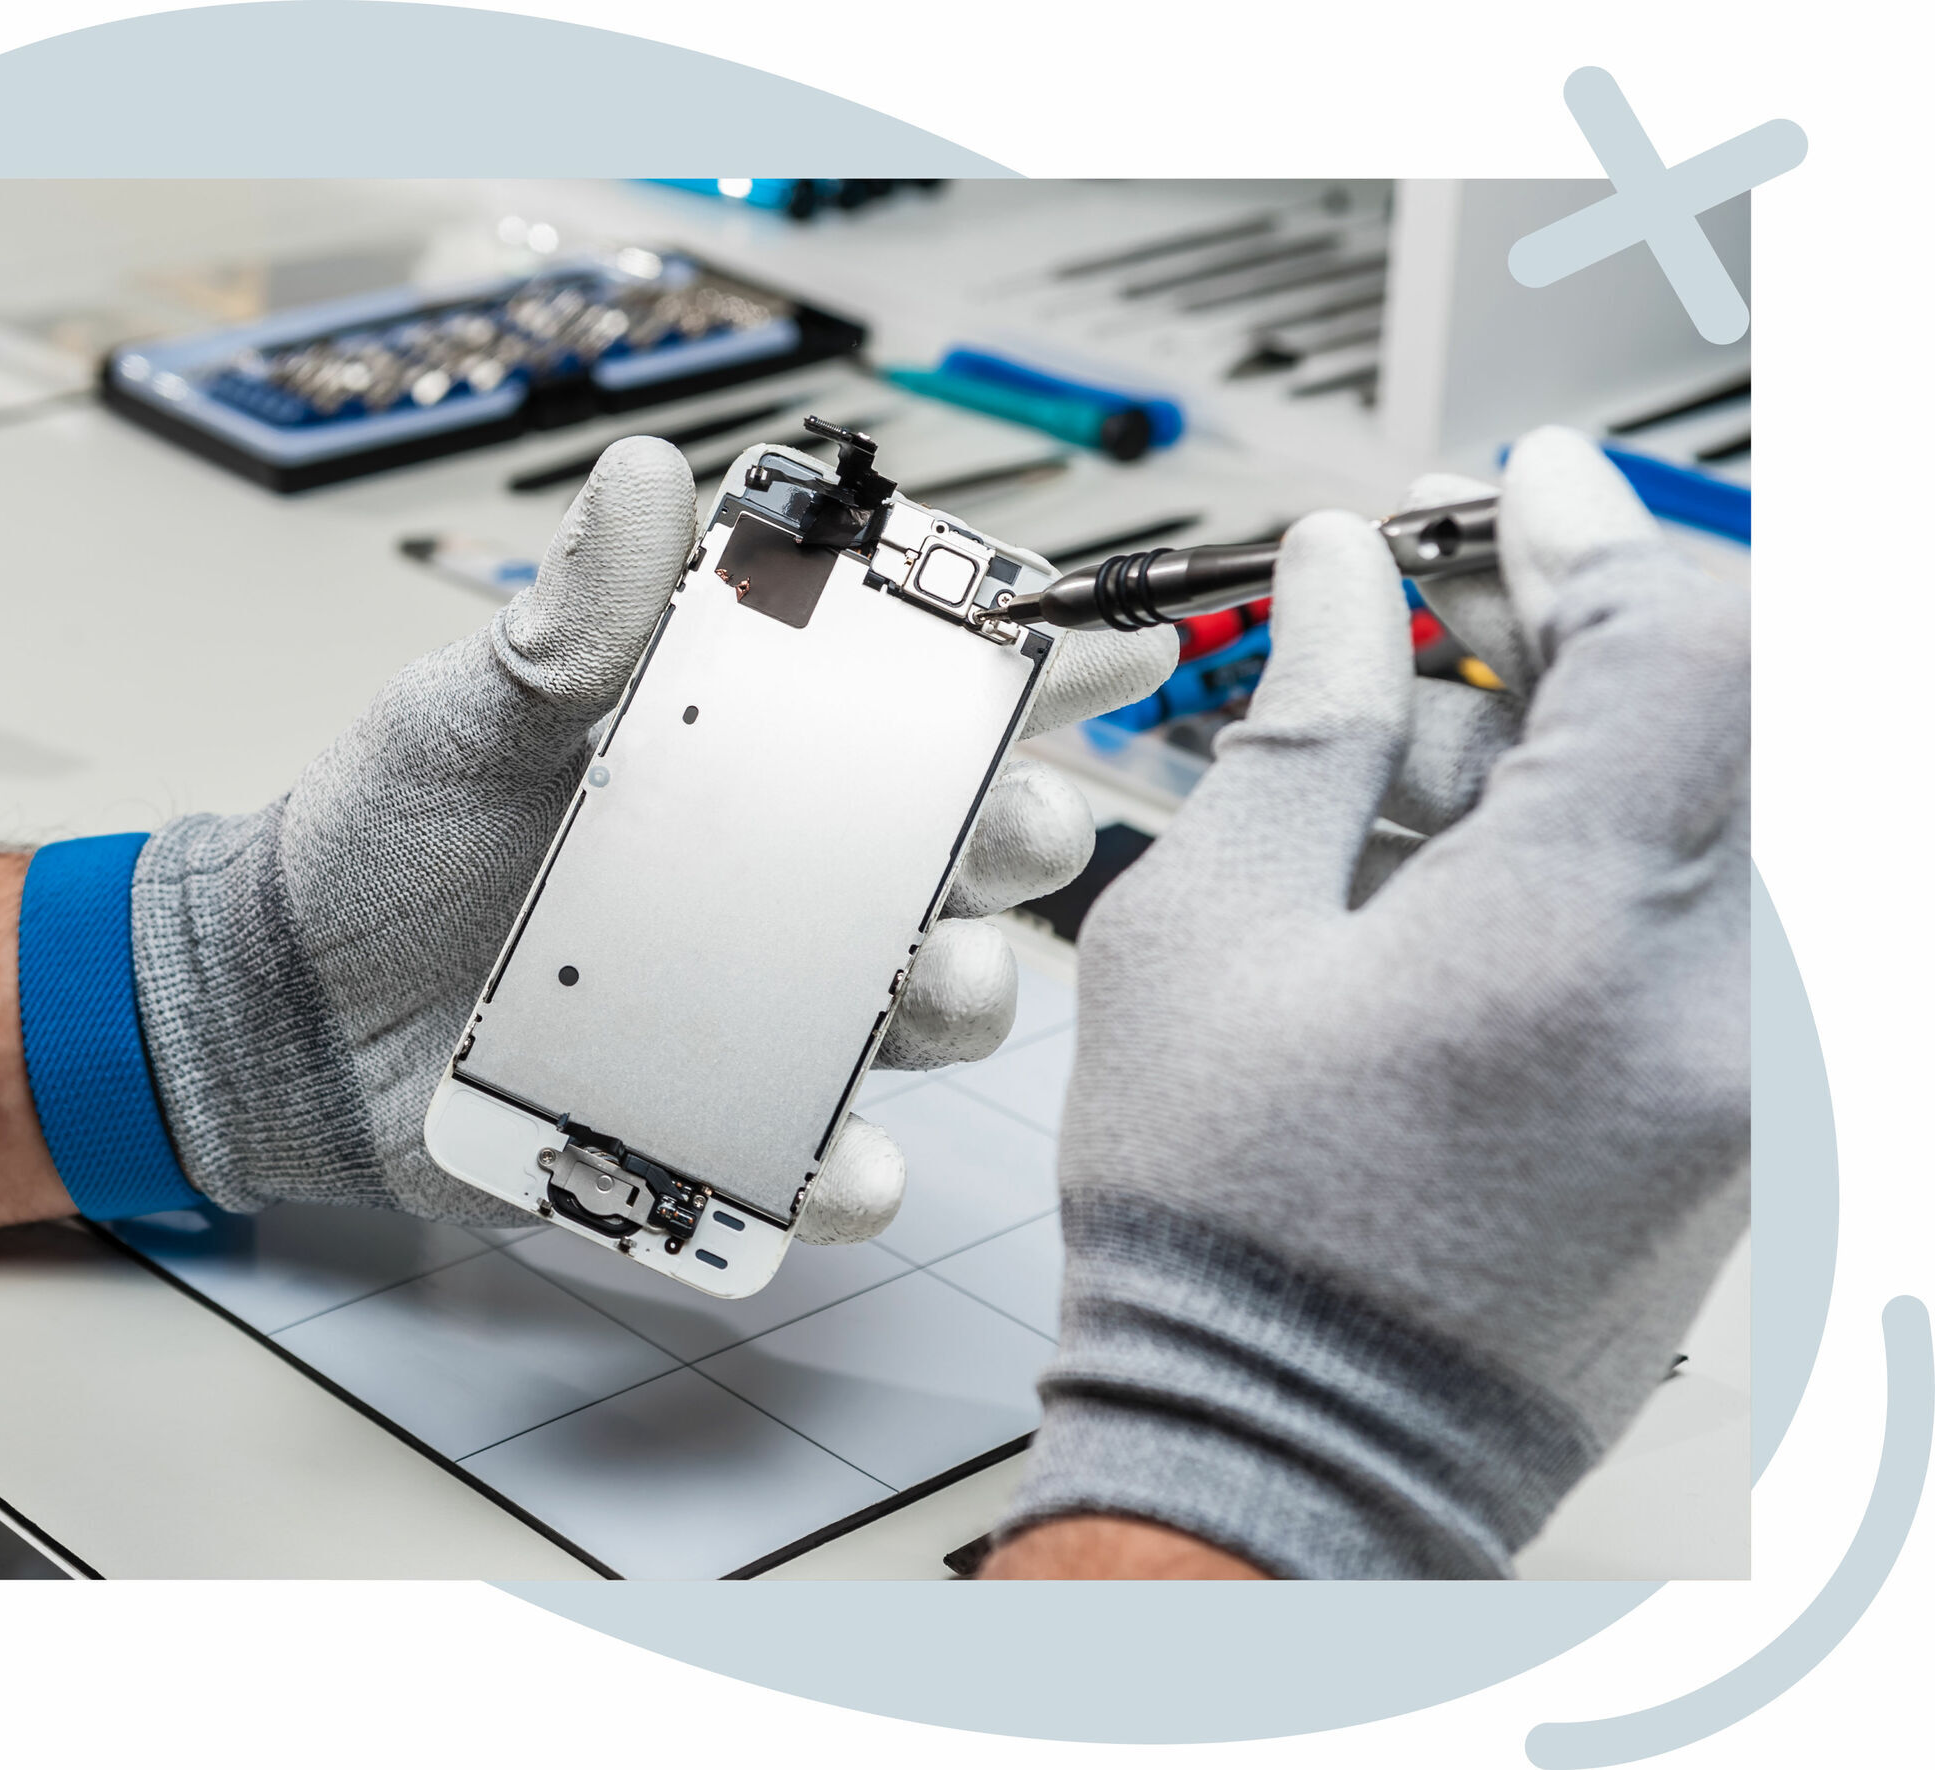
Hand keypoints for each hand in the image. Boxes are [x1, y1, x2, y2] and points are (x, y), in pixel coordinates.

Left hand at [131, 438, 1179, 1241]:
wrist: (286, 1004)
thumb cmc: (387, 837)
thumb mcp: (472, 709)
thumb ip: (574, 616)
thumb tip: (647, 473)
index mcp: (749, 759)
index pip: (917, 701)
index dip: (1030, 669)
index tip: (1117, 643)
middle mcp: (786, 883)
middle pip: (971, 855)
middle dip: (1028, 836)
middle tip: (1013, 827)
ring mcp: (764, 1008)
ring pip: (934, 1008)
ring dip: (965, 996)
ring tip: (924, 983)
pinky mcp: (716, 1125)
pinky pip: (824, 1164)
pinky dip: (854, 1175)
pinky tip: (845, 1162)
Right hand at [997, 428, 1748, 1576]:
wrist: (1292, 1450)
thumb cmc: (1226, 1231)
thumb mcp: (1206, 939)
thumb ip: (1305, 726)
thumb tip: (1342, 582)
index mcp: (1573, 947)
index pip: (1673, 643)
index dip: (1586, 535)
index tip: (1510, 497)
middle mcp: (1721, 1011)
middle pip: (1744, 707)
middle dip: (1593, 631)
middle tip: (1448, 623)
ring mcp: (1760, 1077)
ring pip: (1732, 809)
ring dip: (1584, 751)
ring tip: (1393, 799)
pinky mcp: (1753, 1121)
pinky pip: (1724, 916)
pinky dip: (1614, 853)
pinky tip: (1457, 890)